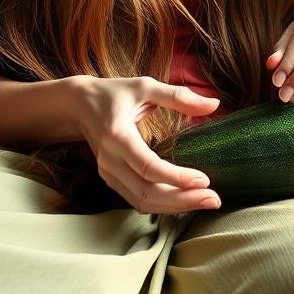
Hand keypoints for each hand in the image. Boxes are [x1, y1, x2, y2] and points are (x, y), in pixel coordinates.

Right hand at [75, 75, 221, 213]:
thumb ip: (179, 96)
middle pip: (146, 192)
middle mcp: (109, 160)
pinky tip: (185, 200)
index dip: (176, 177)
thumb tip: (214, 104)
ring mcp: (108, 173)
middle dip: (182, 200)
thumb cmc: (114, 93)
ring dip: (175, 207)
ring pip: (142, 201)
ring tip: (206, 202)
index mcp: (117, 135)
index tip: (204, 179)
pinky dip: (162, 204)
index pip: (147, 166)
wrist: (79, 105)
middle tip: (214, 199)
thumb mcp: (145, 86)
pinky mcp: (112, 179)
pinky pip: (137, 200)